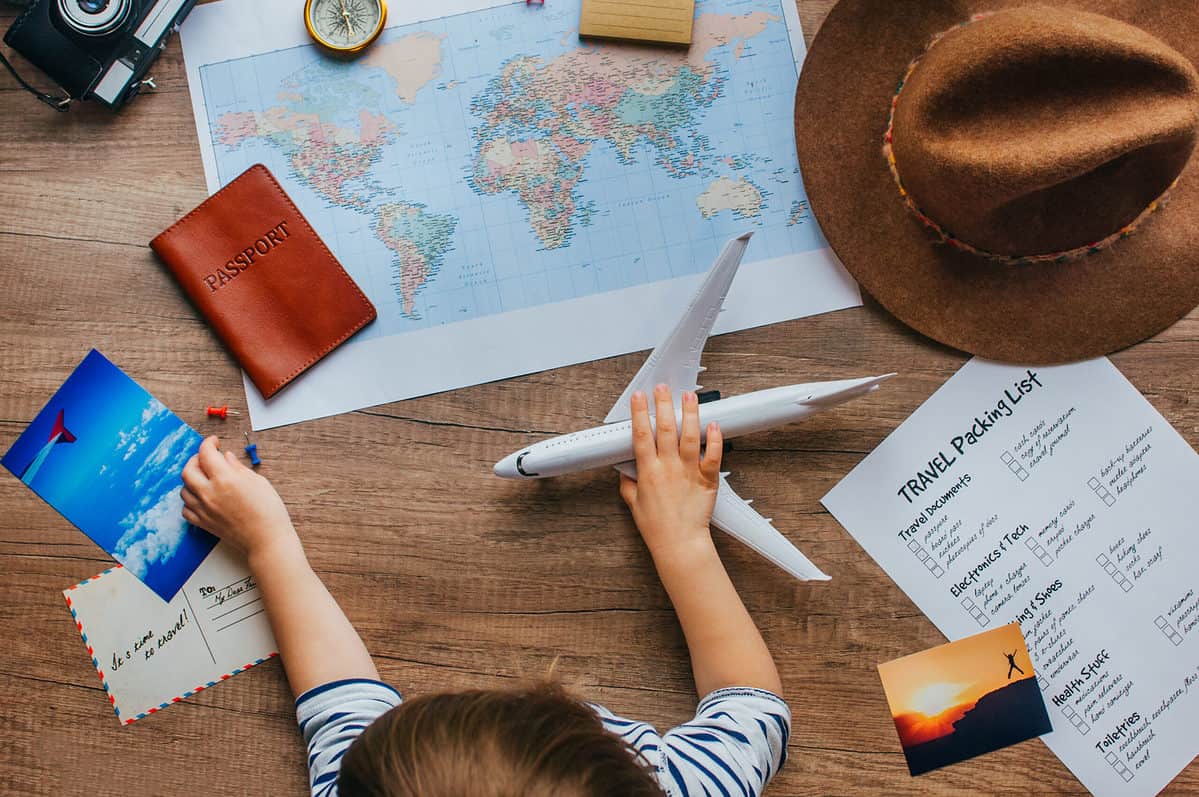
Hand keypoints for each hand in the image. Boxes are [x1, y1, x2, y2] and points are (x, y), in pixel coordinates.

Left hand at [181, 436, 297, 563]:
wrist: (266, 540)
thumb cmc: (268, 510)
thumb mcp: (258, 481)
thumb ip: (237, 467)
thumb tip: (226, 457)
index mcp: (225, 479)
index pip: (206, 453)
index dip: (209, 443)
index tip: (214, 442)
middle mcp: (209, 493)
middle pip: (188, 470)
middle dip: (195, 459)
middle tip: (206, 458)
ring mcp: (204, 509)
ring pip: (184, 489)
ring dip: (192, 480)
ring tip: (205, 478)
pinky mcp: (203, 523)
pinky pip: (186, 509)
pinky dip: (190, 500)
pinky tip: (202, 498)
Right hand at [620, 384, 722, 562]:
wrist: (679, 543)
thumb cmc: (657, 527)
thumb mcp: (633, 503)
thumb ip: (628, 483)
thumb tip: (624, 469)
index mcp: (648, 472)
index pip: (641, 435)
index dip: (639, 413)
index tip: (638, 396)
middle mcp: (668, 468)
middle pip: (664, 429)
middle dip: (663, 405)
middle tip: (663, 387)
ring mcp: (689, 472)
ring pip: (690, 436)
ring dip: (689, 414)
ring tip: (689, 396)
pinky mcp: (707, 479)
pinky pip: (713, 455)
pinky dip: (715, 439)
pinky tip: (714, 424)